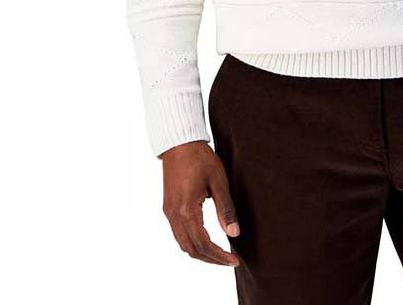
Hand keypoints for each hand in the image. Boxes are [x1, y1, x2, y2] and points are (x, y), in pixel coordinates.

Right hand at [161, 140, 240, 265]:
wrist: (179, 143)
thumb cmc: (200, 158)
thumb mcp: (218, 181)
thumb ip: (225, 209)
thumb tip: (234, 234)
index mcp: (186, 210)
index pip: (203, 244)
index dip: (219, 255)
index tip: (234, 260)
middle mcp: (174, 215)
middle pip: (191, 249)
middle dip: (211, 259)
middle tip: (229, 260)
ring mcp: (169, 212)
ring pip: (183, 244)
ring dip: (201, 252)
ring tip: (220, 254)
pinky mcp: (168, 207)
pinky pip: (178, 234)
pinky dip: (192, 242)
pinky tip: (206, 239)